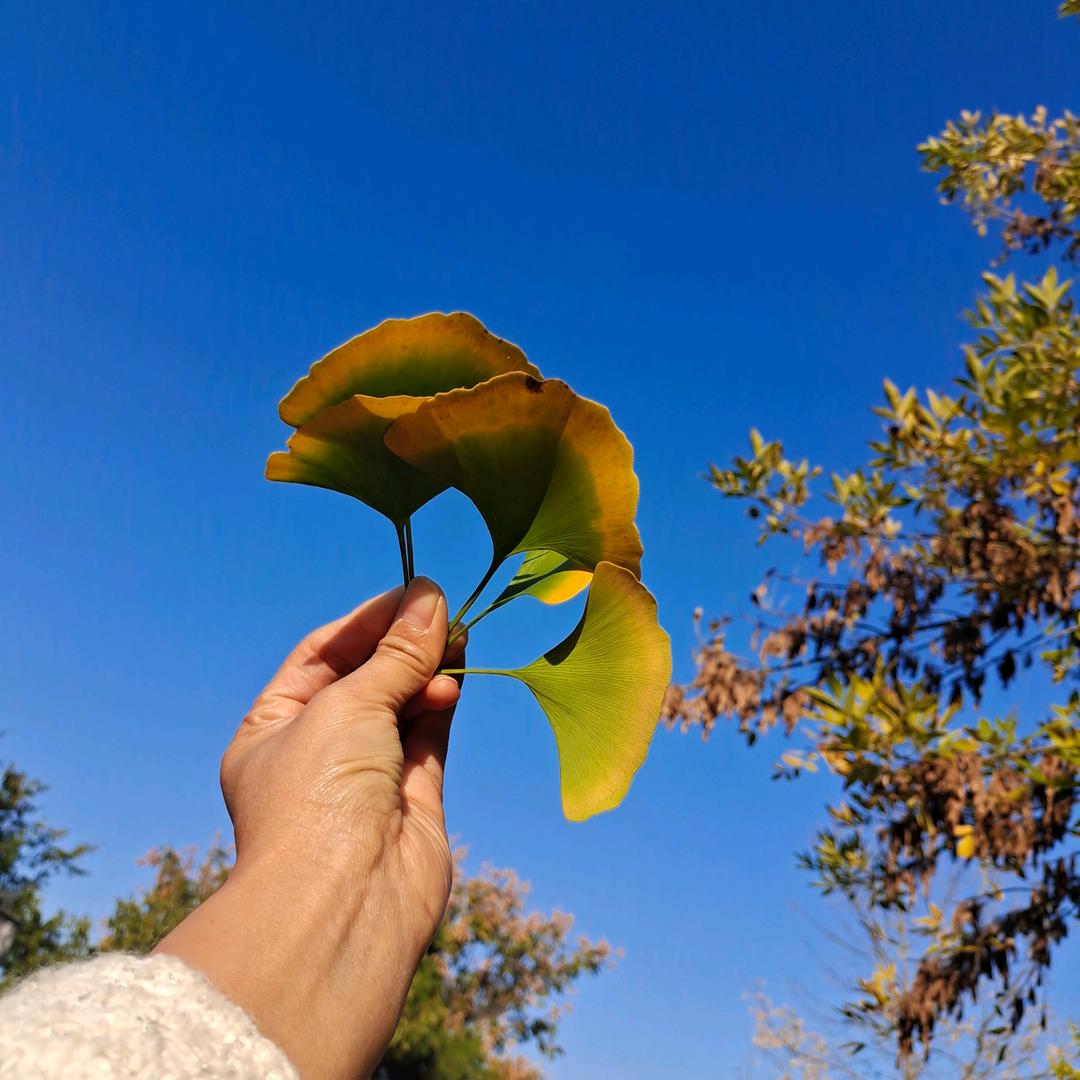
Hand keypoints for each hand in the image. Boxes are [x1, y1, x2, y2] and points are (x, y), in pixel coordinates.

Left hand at [157, 578, 462, 1078]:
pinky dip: (442, 705)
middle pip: (366, 677)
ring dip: (428, 670)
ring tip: (457, 637)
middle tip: (444, 609)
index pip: (322, 654)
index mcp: (273, 728)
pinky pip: (429, 736)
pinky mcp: (413, 798)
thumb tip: (431, 600)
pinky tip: (455, 678)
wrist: (345, 902)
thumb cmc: (317, 797)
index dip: (368, 620)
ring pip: (403, 705)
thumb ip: (396, 654)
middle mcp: (318, 751)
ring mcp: (366, 776)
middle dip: (403, 643)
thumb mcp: (348, 705)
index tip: (412, 592)